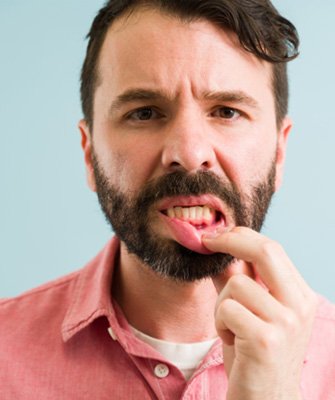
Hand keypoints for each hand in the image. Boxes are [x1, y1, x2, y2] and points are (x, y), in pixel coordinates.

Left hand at [202, 227, 317, 399]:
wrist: (265, 399)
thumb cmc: (253, 352)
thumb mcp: (249, 310)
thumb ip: (236, 279)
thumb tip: (216, 248)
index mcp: (299, 295)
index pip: (272, 249)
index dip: (240, 235)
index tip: (215, 234)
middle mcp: (300, 306)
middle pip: (265, 252)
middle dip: (230, 240)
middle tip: (206, 241)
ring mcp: (286, 323)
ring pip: (236, 285)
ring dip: (221, 304)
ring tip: (230, 327)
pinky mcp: (265, 340)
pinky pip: (227, 309)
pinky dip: (220, 323)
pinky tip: (232, 341)